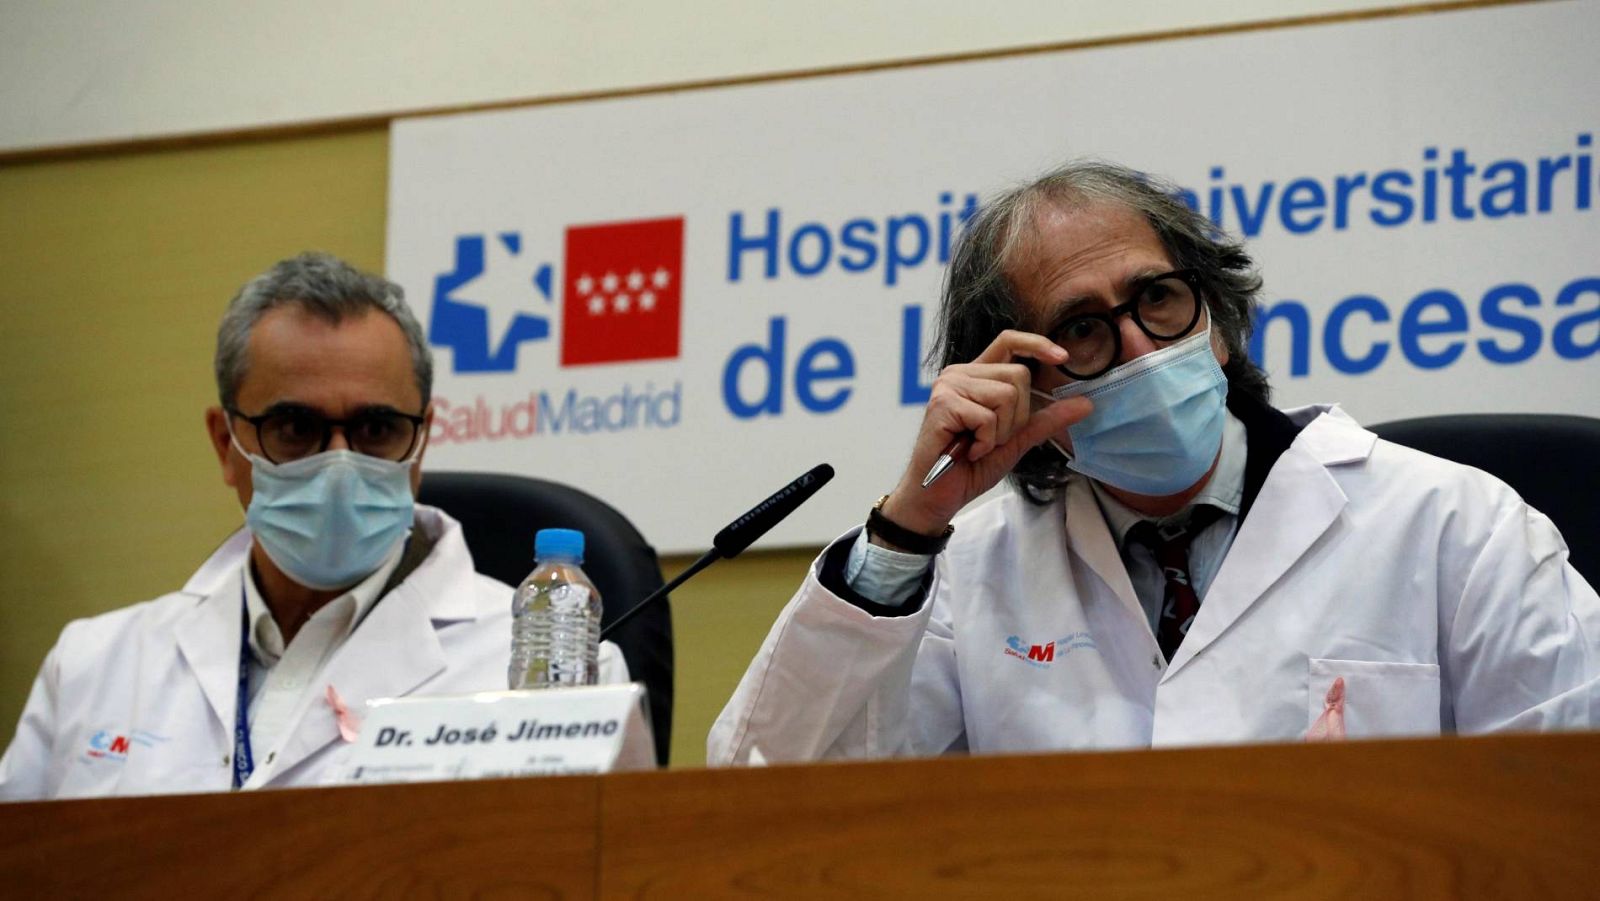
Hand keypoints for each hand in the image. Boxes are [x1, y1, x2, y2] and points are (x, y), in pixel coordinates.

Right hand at [874, 330, 1092, 543]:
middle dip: (1017, 416)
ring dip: (1001, 432)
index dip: (1037, 344)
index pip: (1009, 341)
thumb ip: (1047, 419)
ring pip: (1007, 396)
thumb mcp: (1016, 439)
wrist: (938, 496)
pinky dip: (985, 442)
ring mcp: (949, 386)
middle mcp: (960, 373)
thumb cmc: (970, 467)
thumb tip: (1087, 404)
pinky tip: (968, 451)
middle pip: (1018, 375)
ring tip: (977, 445)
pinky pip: (988, 417)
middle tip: (991, 438)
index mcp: (976, 375)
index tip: (1063, 358)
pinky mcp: (943, 403)